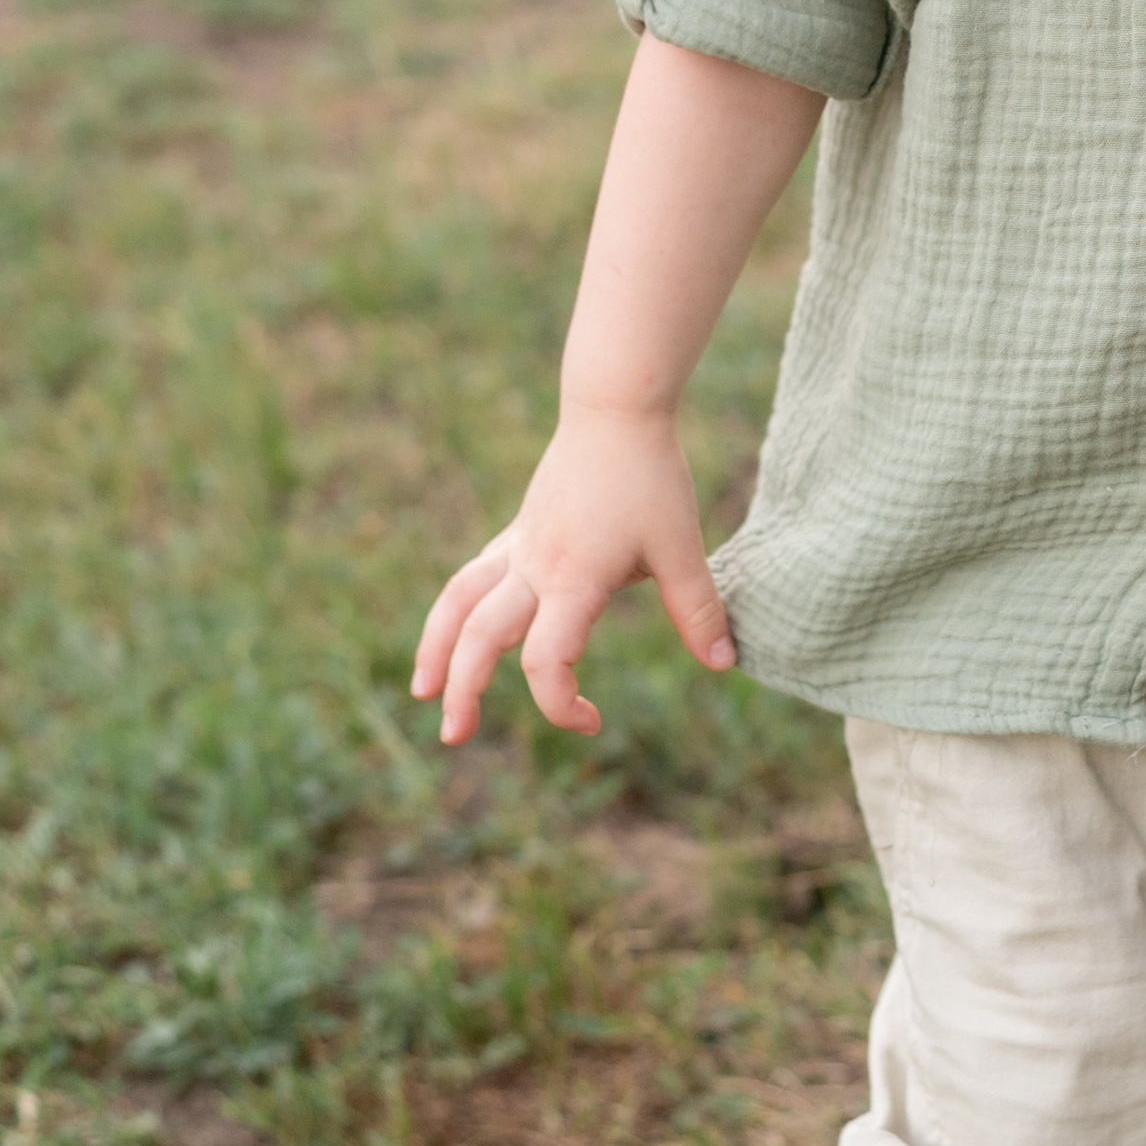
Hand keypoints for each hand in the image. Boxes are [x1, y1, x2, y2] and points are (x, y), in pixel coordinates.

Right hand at [411, 401, 735, 742]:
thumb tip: (724, 663)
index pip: (544, 660)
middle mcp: (533, 568)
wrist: (614, 408)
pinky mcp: (519, 531)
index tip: (591, 721)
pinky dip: (456, 610)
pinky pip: (473, 576)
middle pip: (479, 636)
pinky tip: (456, 630)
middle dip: (463, 690)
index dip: (560, 703)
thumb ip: (699, 608)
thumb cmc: (649, 475)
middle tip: (454, 737)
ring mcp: (519, 547)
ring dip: (435, 647)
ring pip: (459, 601)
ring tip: (422, 690)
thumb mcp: (682, 545)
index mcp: (572, 580)